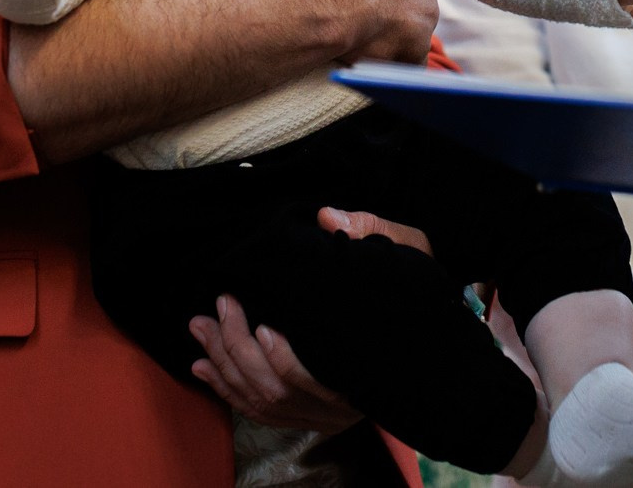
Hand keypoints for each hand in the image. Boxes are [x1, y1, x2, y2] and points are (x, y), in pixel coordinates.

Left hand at [187, 211, 430, 432]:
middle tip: (219, 308)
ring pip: (266, 404)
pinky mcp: (312, 413)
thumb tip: (327, 218)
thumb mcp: (409, 251)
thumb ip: (371, 232)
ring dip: (226, 368)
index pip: (319, 380)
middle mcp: (347, 401)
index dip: (285, 359)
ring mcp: (328, 413)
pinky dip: (229, 392)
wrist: (431, 338)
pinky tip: (205, 368)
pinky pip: (263, 413)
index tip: (261, 323)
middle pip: (281, 392)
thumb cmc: (419, 289)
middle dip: (239, 351)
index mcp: (369, 364)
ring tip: (201, 329)